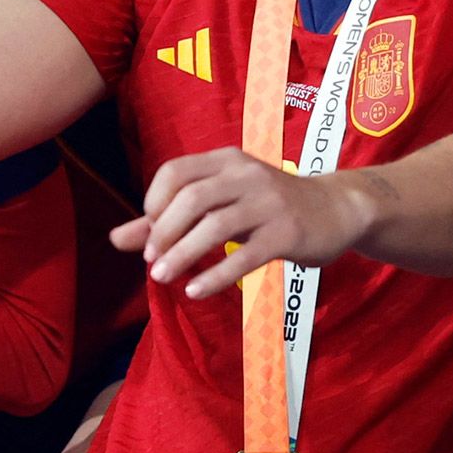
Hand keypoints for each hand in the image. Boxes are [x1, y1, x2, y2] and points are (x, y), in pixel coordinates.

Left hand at [112, 146, 365, 299]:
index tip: (149, 234)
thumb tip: (115, 239)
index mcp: (226, 161)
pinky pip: (246, 255)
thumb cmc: (269, 207)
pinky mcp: (287, 232)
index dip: (154, 203)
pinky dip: (216, 275)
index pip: (175, 172)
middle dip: (164, 232)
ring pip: (215, 225)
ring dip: (183, 254)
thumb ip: (168, 219)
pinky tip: (196, 292)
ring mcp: (268, 202)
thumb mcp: (222, 202)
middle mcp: (245, 174)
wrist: (337, 209)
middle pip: (191, 198)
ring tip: (163, 278)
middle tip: (152, 262)